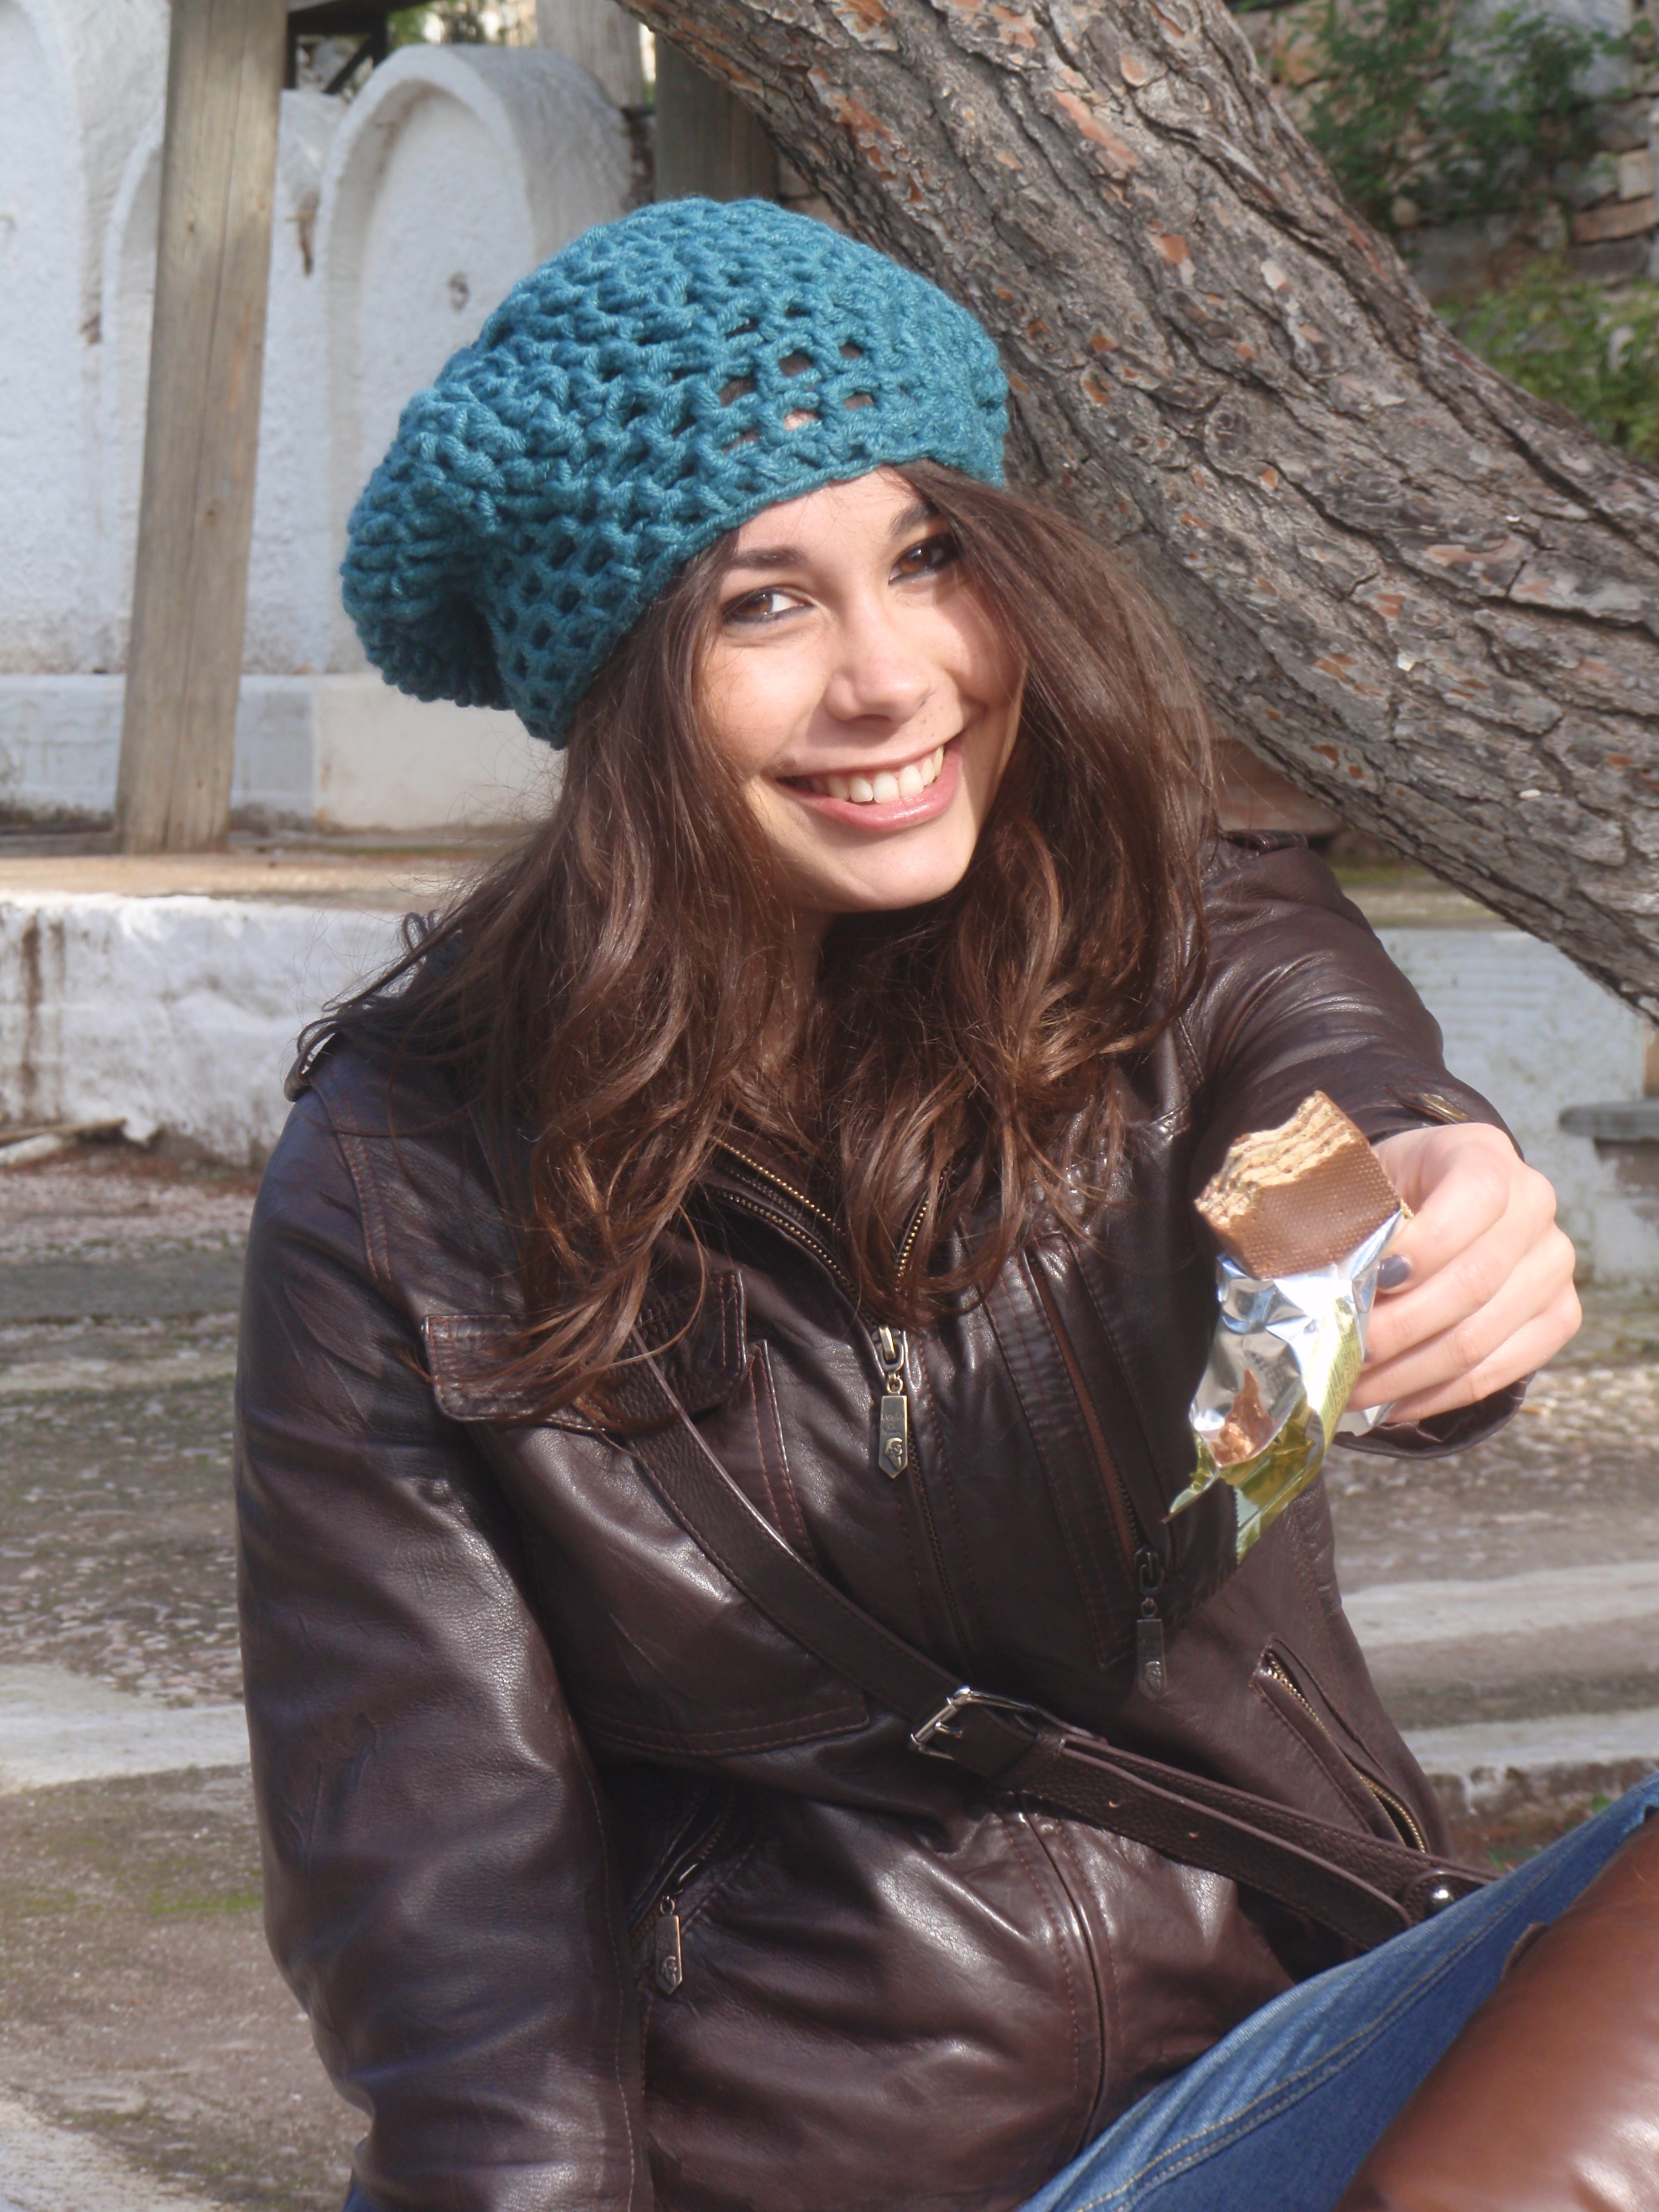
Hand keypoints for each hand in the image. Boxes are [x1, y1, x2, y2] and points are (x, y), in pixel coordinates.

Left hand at [1352, 1122, 1578, 1422]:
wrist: (1438, 1202)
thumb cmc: (1389, 1191)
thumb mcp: (1363, 1180)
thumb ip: (1345, 1216)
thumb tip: (1311, 1282)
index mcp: (1484, 1155)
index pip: (1476, 1197)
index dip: (1425, 1245)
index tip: (1370, 1280)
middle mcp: (1534, 1205)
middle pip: (1474, 1282)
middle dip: (1398, 1328)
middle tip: (1342, 1354)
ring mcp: (1554, 1265)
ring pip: (1481, 1338)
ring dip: (1407, 1375)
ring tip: (1351, 1389)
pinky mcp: (1558, 1316)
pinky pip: (1499, 1371)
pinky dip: (1437, 1395)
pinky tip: (1389, 1404)